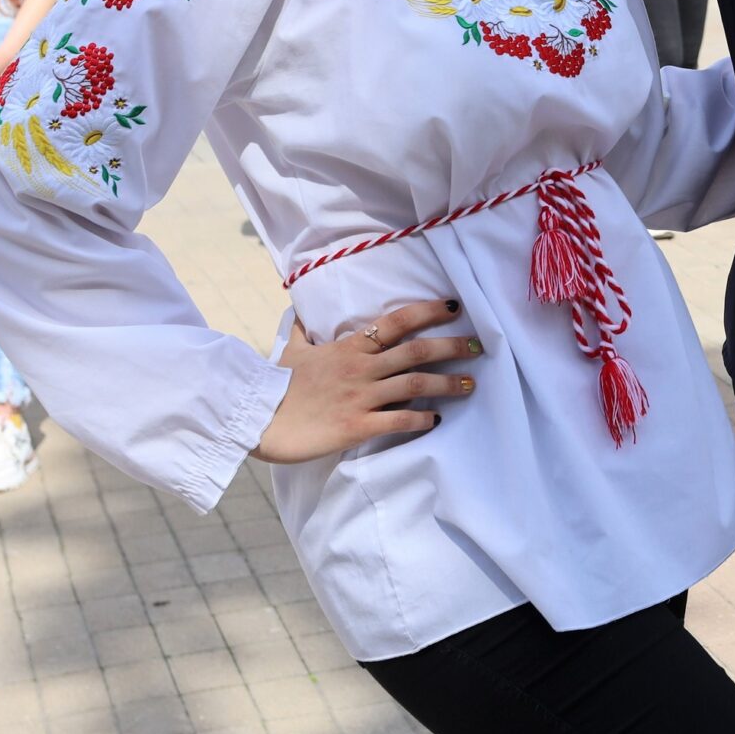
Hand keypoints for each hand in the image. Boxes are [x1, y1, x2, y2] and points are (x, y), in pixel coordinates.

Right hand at [252, 299, 480, 463]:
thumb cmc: (274, 384)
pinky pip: (399, 420)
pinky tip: (436, 419)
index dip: (429, 311)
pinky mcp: (357, 426)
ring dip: (449, 383)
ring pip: (417, 384)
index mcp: (350, 347)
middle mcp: (362, 367)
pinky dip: (422, 418)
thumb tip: (299, 313)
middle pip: (418, 350)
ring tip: (471, 384)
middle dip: (453, 347)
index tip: (455, 308)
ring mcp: (361, 396)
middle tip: (480, 346)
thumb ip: (303, 332)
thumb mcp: (291, 351)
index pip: (398, 321)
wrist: (255, 417)